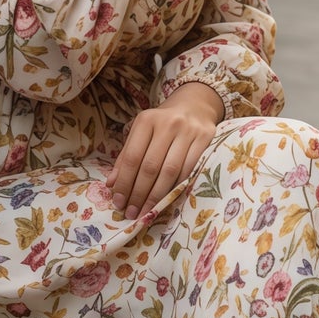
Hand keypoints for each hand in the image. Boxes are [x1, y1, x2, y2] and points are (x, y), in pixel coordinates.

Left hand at [106, 83, 222, 219]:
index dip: (124, 183)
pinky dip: (177, 186)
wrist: (196, 104)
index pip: (132, 157)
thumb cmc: (163, 123)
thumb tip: (111, 185)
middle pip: (150, 166)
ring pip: (170, 170)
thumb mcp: (141, 132)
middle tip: (132, 212)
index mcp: (147, 120)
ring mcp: (189, 130)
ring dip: (157, 195)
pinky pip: (189, 169)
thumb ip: (126, 156)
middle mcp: (168, 123)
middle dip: (139, 193)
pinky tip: (168, 197)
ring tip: (147, 211)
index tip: (119, 202)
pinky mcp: (206, 137)